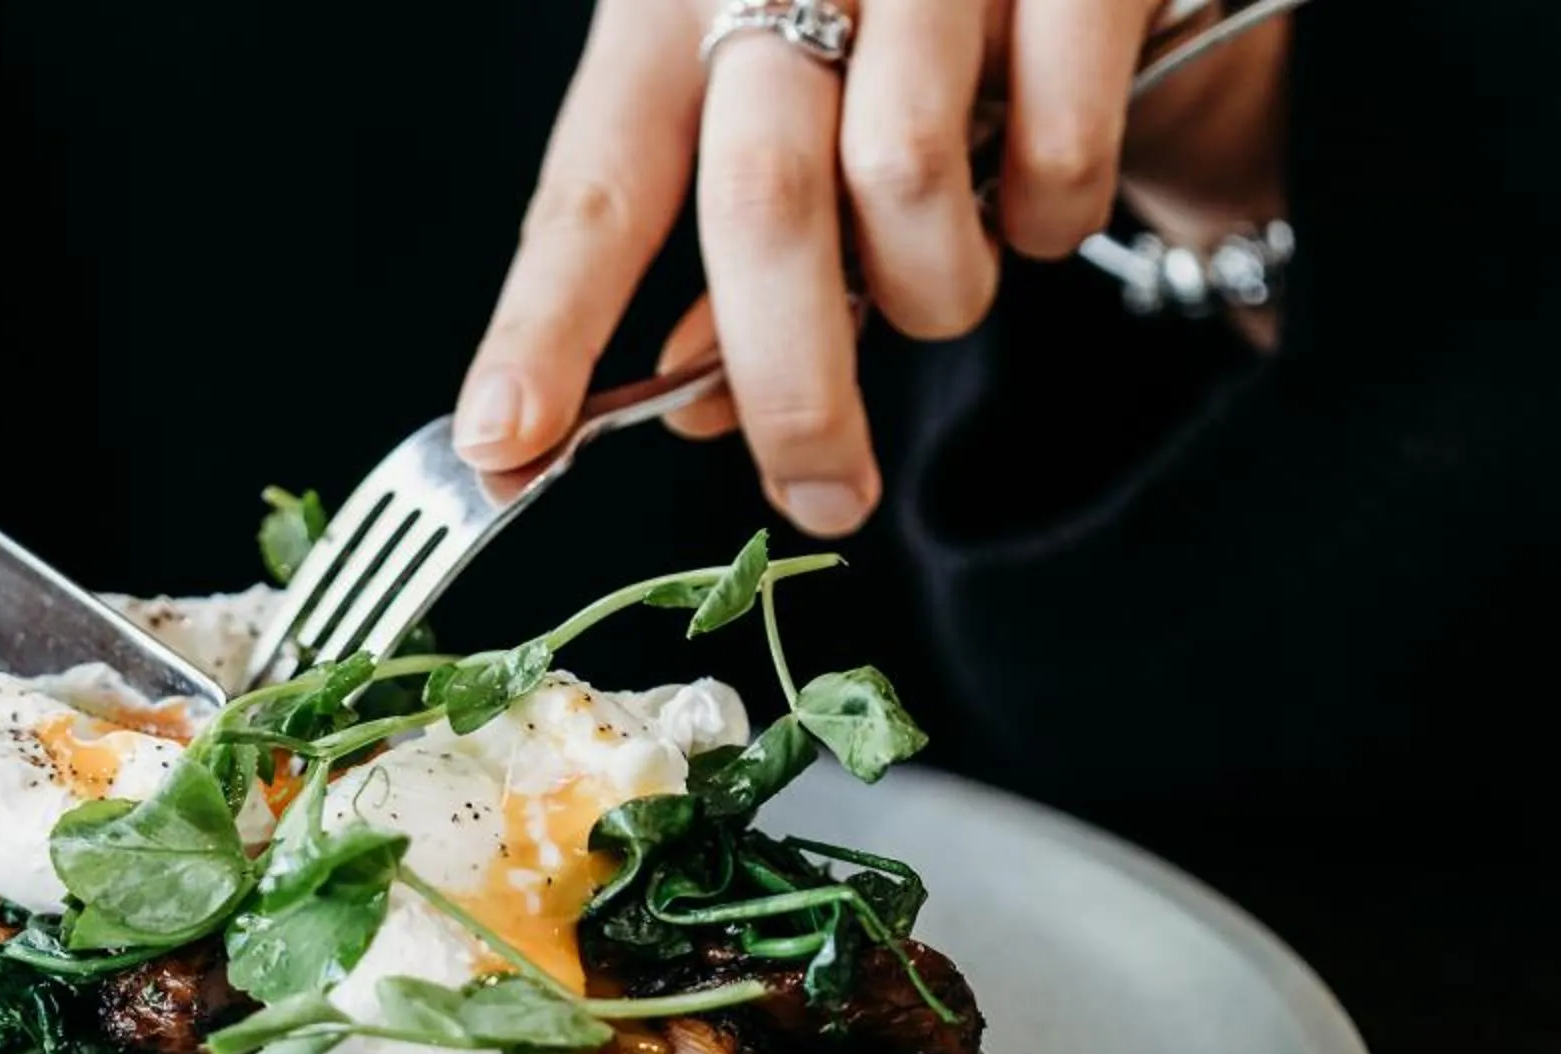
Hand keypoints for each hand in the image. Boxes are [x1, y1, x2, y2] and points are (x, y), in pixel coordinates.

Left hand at [453, 0, 1290, 535]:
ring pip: (909, 180)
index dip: (546, 325)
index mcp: (678, 5)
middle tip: (821, 496)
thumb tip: (694, 406)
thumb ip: (736, 261)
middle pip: (759, 198)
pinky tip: (1044, 200)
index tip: (505, 440)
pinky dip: (1051, 219)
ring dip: (933, 291)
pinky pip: (1056, 151)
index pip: (596, 184)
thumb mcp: (792, 135)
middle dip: (789, 383)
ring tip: (946, 278)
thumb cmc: (907, 56)